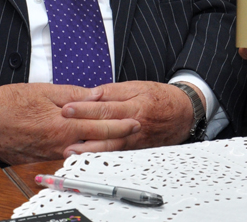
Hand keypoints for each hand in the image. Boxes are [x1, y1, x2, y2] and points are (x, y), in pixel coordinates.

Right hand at [0, 83, 139, 164]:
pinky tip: (91, 146)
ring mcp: (50, 154)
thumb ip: (74, 95)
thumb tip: (97, 95)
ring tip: (120, 138)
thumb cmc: (9, 103)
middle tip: (136, 131)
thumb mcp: (44, 91)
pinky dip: (82, 150)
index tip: (135, 122)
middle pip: (96, 143)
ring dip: (102, 145)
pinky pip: (67, 155)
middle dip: (118, 137)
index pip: (99, 127)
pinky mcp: (41, 159)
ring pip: (83, 151)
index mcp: (61, 125)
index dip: (120, 125)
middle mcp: (58, 144)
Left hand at [60, 81, 193, 153]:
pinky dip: (101, 155)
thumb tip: (91, 94)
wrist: (183, 113)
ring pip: (110, 146)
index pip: (105, 107)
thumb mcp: (137, 87)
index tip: (66, 109)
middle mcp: (134, 125)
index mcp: (134, 106)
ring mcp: (135, 140)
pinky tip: (87, 158)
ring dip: (89, 149)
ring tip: (70, 152)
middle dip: (83, 132)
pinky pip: (117, 153)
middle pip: (105, 129)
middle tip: (62, 133)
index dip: (85, 109)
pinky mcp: (136, 150)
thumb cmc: (159, 98)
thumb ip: (112, 91)